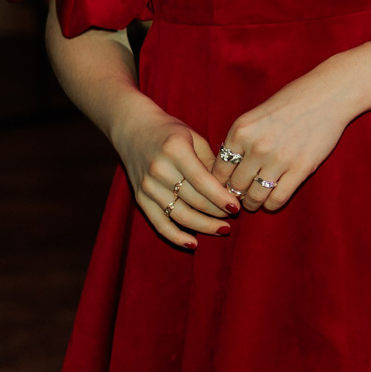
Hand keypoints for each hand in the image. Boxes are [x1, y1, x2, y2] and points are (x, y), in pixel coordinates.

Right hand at [110, 102, 240, 247]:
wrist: (133, 128)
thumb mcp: (194, 137)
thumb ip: (211, 162)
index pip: (203, 181)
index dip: (221, 197)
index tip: (237, 207)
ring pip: (180, 215)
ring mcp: (147, 186)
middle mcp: (159, 169)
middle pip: (193, 200)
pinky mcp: (140, 198)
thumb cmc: (170, 131)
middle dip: (217, 212)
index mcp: (175, 150)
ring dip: (203, 226)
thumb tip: (230, 189)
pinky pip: (159, 223)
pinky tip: (194, 243)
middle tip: (234, 217)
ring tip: (222, 229)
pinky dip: (176, 236)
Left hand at [211, 75, 355, 213]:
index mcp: (241, 131)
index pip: (219, 170)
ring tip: (254, 201)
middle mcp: (257, 146)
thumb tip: (226, 169)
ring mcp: (278, 160)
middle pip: (235, 186)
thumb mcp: (255, 116)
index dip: (219, 182)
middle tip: (240, 196)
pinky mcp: (300, 170)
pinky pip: (277, 199)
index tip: (226, 186)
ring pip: (254, 197)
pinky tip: (271, 200)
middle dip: (235, 194)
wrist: (326, 96)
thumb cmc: (290, 103)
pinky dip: (271, 205)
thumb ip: (240, 141)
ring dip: (252, 203)